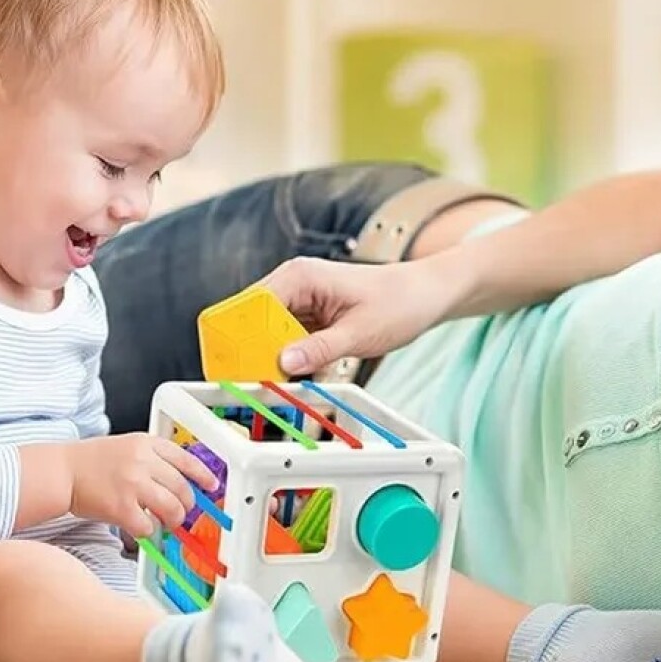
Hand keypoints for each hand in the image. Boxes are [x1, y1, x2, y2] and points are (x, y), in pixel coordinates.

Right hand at [66, 434, 218, 537]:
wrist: (62, 471)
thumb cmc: (92, 461)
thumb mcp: (128, 446)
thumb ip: (153, 458)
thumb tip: (179, 480)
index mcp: (146, 444)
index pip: (186, 459)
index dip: (203, 475)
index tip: (212, 485)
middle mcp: (143, 461)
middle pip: (182, 487)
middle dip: (187, 504)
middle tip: (182, 511)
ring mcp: (132, 484)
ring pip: (171, 507)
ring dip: (173, 520)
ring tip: (166, 522)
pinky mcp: (120, 507)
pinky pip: (148, 525)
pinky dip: (150, 530)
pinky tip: (143, 527)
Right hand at [258, 255, 461, 376]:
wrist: (426, 295)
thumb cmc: (399, 304)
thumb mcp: (359, 333)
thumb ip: (319, 349)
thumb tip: (282, 362)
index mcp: (300, 277)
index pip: (252, 305)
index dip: (239, 336)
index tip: (235, 367)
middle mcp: (293, 283)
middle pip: (252, 320)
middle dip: (251, 351)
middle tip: (252, 383)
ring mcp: (300, 299)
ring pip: (267, 332)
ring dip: (269, 357)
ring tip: (272, 385)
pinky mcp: (310, 315)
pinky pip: (285, 338)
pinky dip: (287, 358)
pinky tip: (294, 377)